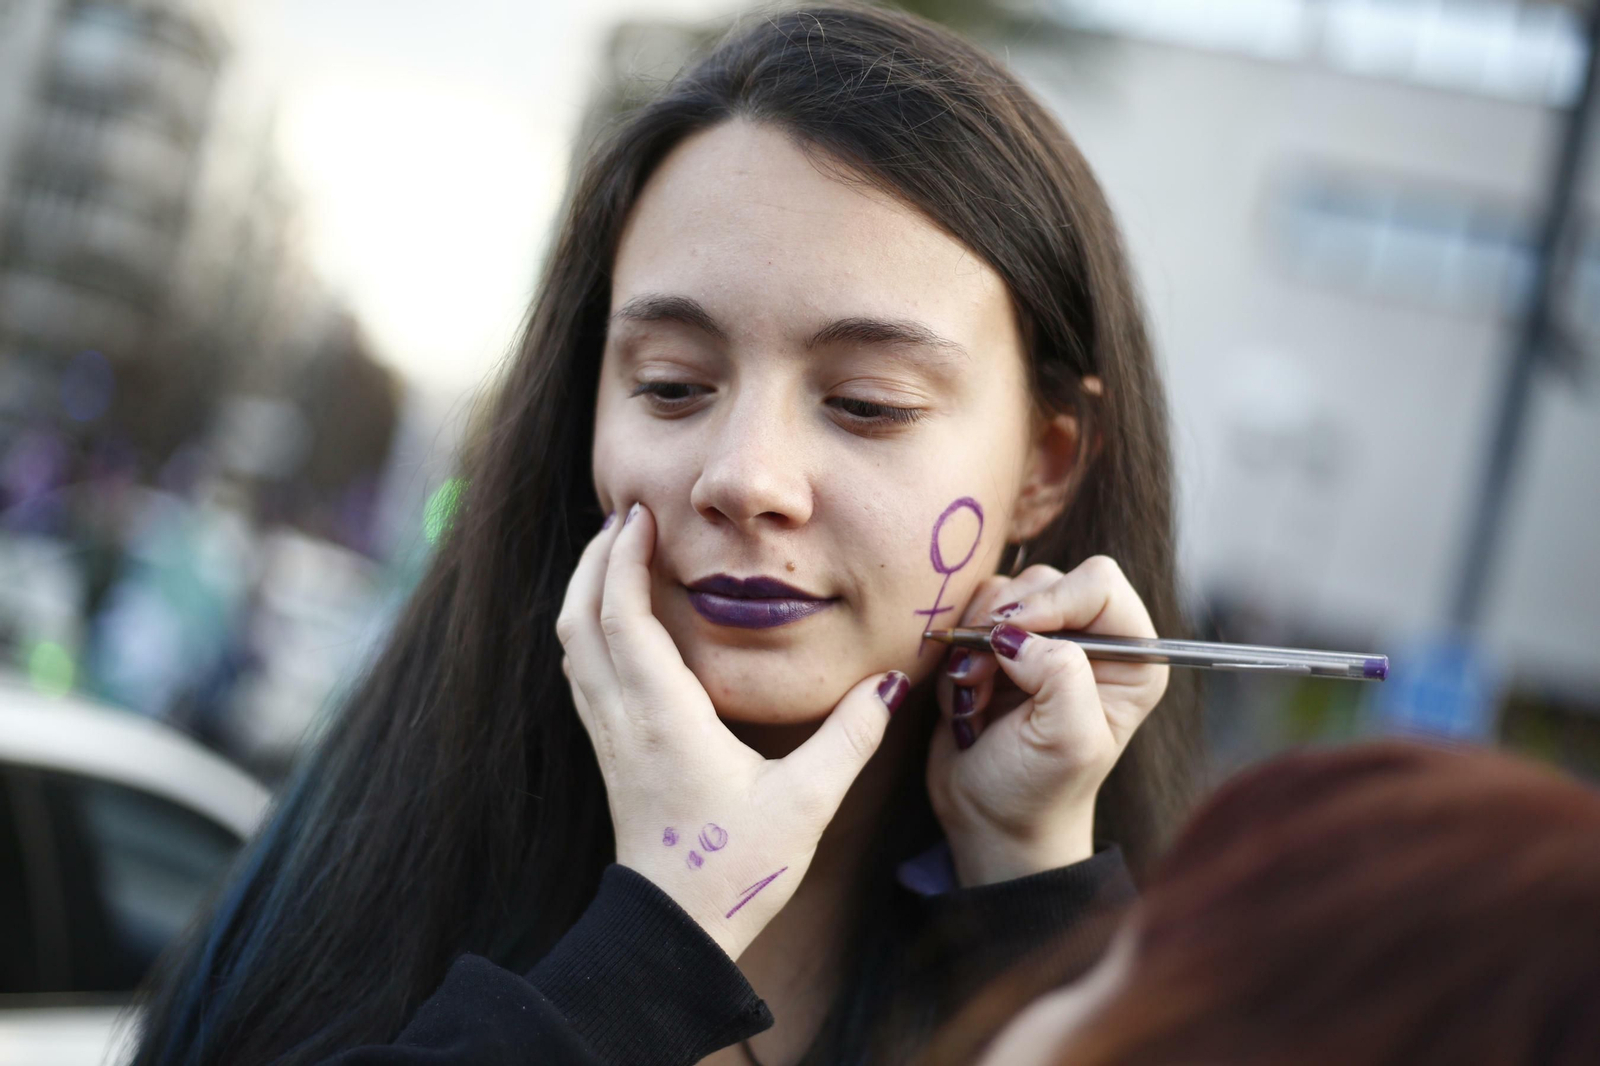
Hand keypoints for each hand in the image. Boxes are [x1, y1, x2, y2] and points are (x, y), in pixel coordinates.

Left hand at [556, 501, 908, 958]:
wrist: (676, 930)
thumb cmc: (736, 869)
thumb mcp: (806, 803)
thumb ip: (850, 739)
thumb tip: (890, 685)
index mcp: (663, 718)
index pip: (623, 618)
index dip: (624, 561)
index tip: (639, 515)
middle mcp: (624, 719)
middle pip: (581, 619)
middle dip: (596, 561)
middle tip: (625, 516)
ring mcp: (610, 737)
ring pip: (573, 645)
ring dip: (587, 591)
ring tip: (617, 552)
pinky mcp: (610, 753)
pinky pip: (584, 672)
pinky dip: (591, 628)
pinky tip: (618, 620)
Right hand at [925, 556, 1168, 886]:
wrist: (988, 818)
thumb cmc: (1038, 790)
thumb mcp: (1068, 741)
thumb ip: (1060, 675)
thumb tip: (1016, 634)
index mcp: (1133, 659)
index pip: (1098, 584)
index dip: (1051, 602)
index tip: (1009, 637)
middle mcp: (1094, 641)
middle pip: (1045, 581)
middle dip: (1004, 624)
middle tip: (982, 672)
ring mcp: (1043, 639)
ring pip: (1001, 594)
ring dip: (976, 642)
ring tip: (976, 692)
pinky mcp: (1000, 646)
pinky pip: (968, 616)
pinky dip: (959, 651)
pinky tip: (967, 693)